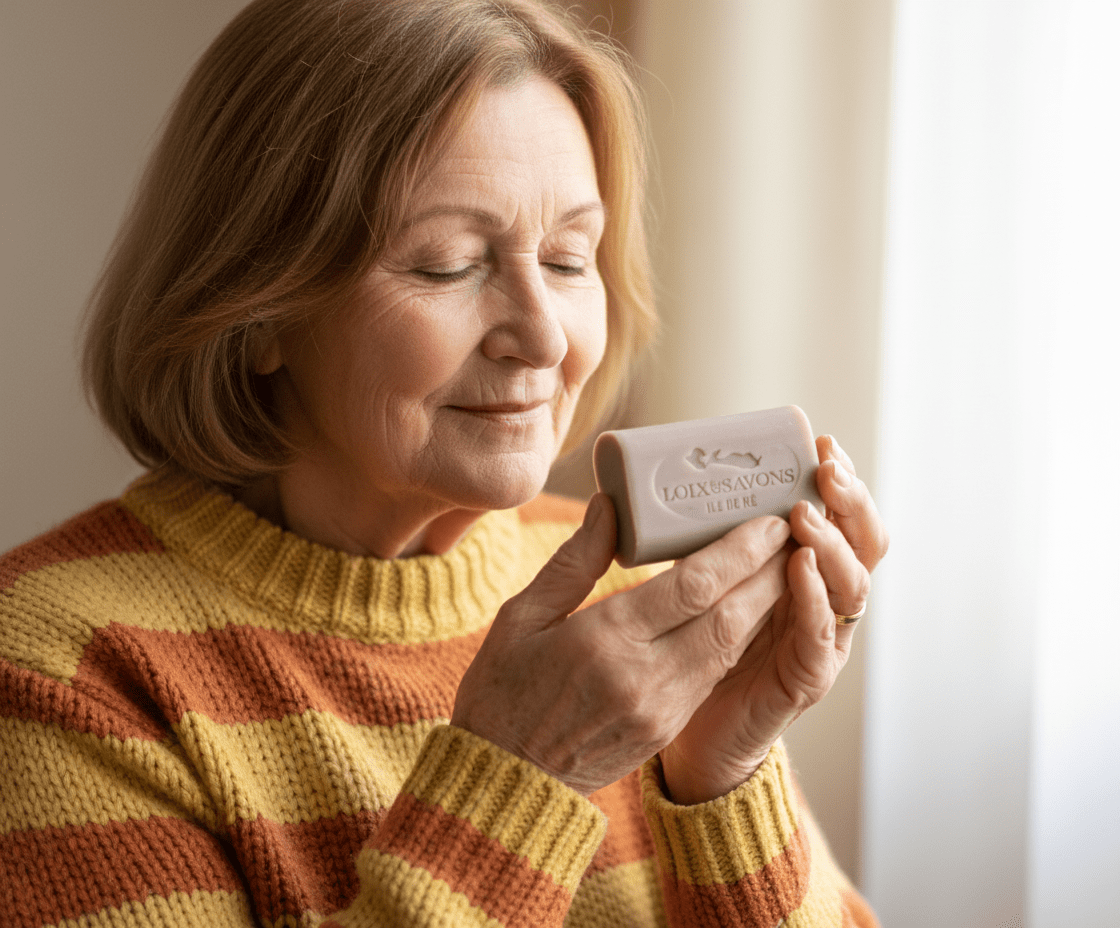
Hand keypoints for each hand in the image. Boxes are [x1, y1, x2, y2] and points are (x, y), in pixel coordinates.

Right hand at [451, 494, 790, 795]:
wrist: (506, 783)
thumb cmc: (502, 693)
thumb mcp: (519, 617)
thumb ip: (573, 562)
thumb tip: (610, 506)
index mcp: (603, 641)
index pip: (692, 588)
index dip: (738, 551)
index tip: (767, 521)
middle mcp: (643, 676)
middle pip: (726, 616)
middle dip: (768, 572)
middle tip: (796, 532)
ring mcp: (660, 708)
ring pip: (728, 647)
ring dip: (763, 604)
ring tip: (783, 565)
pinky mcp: (666, 728)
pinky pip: (712, 672)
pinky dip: (736, 637)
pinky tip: (747, 610)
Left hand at [659, 434, 889, 802]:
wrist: (691, 735)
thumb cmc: (691, 651)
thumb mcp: (688, 584)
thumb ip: (687, 541)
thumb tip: (633, 495)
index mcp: (802, 573)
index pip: (838, 518)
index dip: (838, 482)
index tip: (821, 443)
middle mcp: (822, 602)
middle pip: (861, 544)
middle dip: (851, 502)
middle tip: (827, 468)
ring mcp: (819, 640)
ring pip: (852, 585)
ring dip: (834, 544)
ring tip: (805, 514)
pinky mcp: (805, 679)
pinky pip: (821, 637)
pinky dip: (815, 600)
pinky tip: (801, 569)